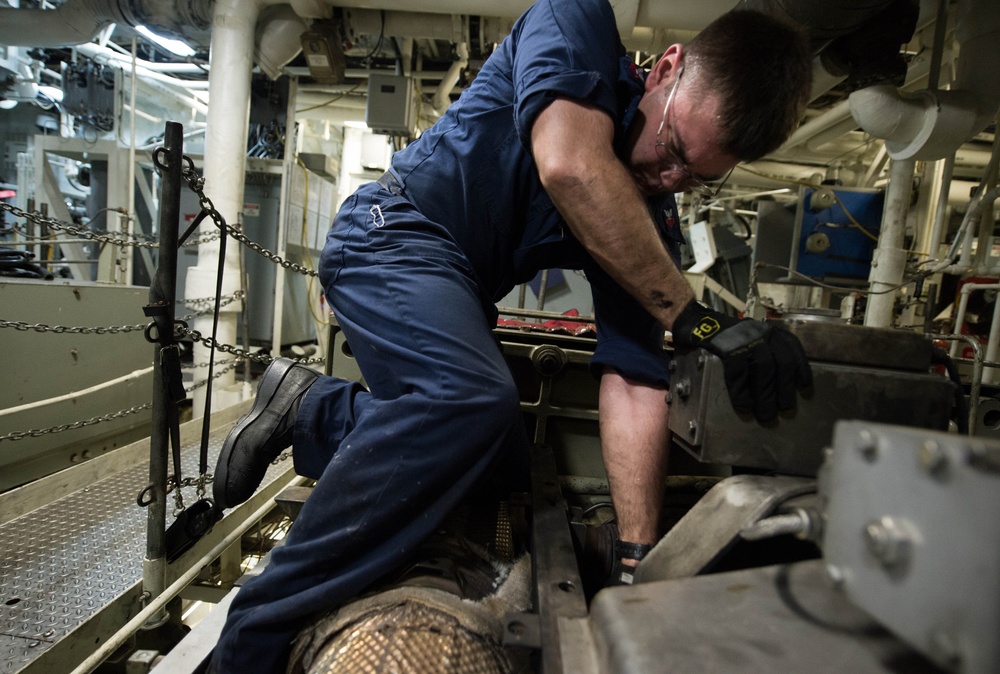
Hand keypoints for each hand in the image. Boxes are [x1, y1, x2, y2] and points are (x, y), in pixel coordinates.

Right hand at [671, 301, 811, 420]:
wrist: (692, 319)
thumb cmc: (719, 334)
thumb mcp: (746, 336)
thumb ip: (759, 350)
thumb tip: (772, 381)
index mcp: (766, 329)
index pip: (791, 347)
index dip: (800, 367)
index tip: (804, 386)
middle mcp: (759, 331)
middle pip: (781, 362)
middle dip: (784, 389)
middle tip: (783, 409)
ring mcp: (744, 337)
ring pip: (764, 368)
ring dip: (766, 394)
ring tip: (765, 413)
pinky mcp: (726, 345)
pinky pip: (738, 372)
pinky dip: (741, 392)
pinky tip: (743, 406)